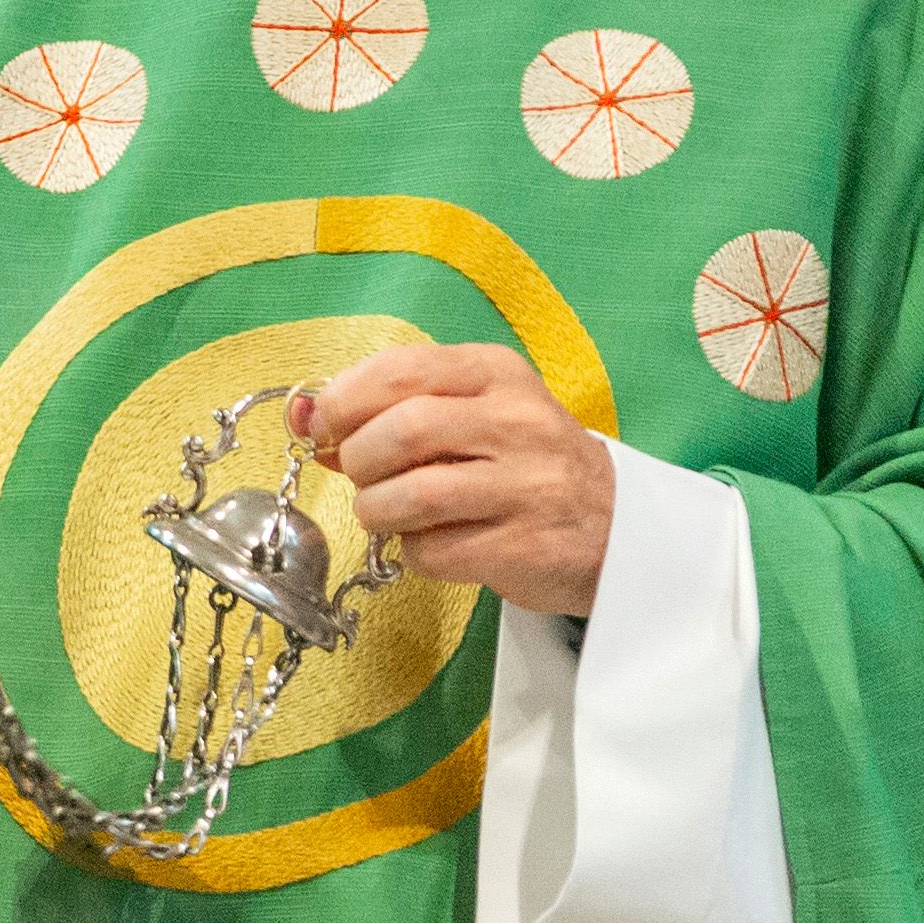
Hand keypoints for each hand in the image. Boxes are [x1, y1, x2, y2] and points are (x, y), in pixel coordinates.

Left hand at [294, 344, 615, 616]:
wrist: (617, 527)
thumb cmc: (523, 462)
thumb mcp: (472, 412)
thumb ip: (394, 407)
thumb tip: (306, 417)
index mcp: (498, 373)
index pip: (400, 370)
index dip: (343, 399)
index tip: (322, 425)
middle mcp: (518, 422)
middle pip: (401, 432)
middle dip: (358, 459)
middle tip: (361, 476)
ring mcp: (527, 486)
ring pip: (411, 496)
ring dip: (377, 511)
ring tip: (387, 513)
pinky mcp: (524, 547)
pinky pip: (433, 552)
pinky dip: (413, 552)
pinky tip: (431, 543)